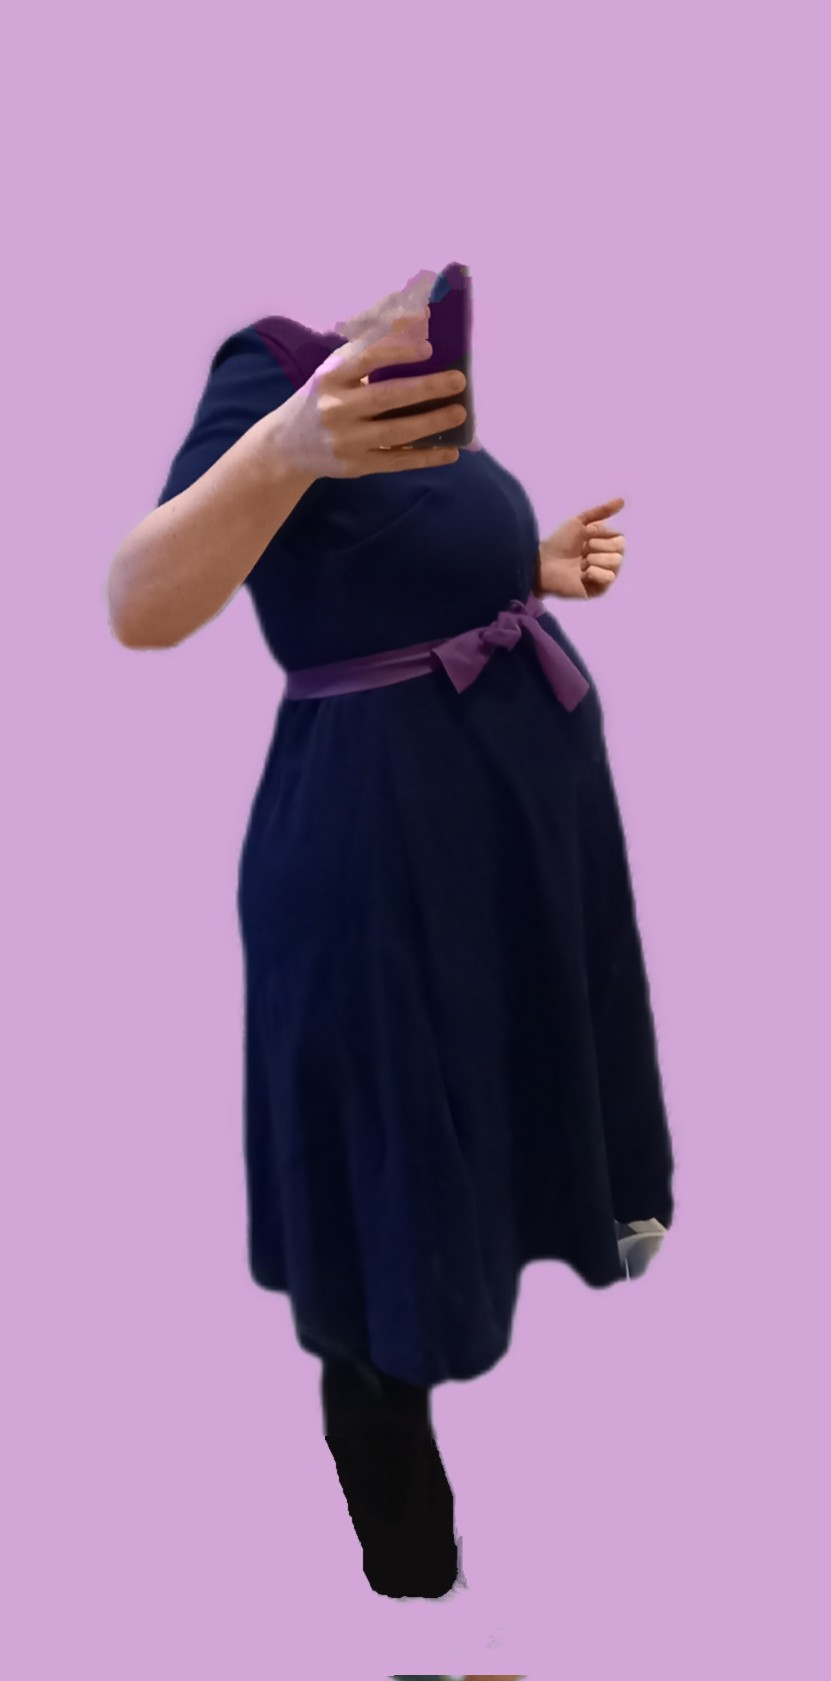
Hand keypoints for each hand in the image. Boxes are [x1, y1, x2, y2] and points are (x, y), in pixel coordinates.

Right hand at [335, 271, 480, 453]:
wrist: (287, 447)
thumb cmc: (321, 398)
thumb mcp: (334, 370)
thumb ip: (369, 348)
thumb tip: (415, 319)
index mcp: (331, 377)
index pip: (365, 359)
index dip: (397, 352)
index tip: (428, 348)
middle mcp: (336, 408)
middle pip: (386, 396)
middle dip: (426, 387)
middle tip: (458, 380)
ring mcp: (346, 440)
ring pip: (395, 431)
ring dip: (431, 422)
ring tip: (460, 412)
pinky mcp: (356, 466)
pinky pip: (396, 461)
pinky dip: (425, 458)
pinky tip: (450, 452)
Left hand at [535, 497, 625, 598]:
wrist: (545, 563)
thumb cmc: (560, 543)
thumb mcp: (579, 521)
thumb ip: (601, 511)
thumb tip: (622, 500)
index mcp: (606, 543)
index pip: (620, 536)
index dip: (602, 534)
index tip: (586, 535)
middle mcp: (609, 559)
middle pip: (621, 549)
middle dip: (598, 546)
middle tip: (582, 551)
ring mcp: (605, 574)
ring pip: (616, 563)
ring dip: (594, 559)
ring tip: (580, 564)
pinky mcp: (600, 589)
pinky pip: (608, 578)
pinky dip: (594, 573)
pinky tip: (582, 575)